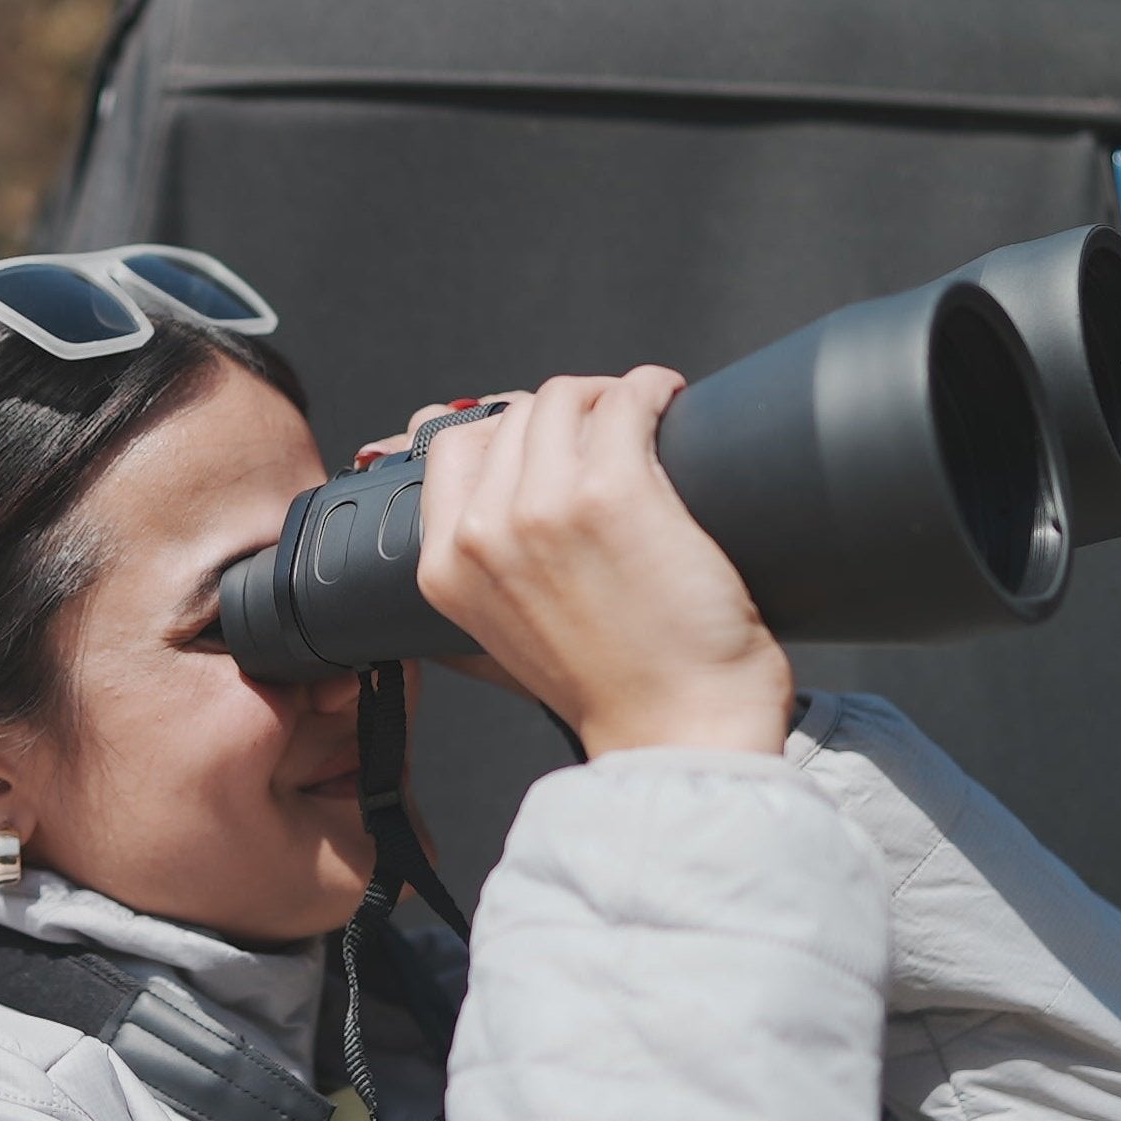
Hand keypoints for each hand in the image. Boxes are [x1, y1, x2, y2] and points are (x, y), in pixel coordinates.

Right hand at [410, 373, 792, 757]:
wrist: (675, 730)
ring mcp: (543, 507)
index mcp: (445, 567)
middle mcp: (482, 532)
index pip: (452, 447)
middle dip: (568, 416)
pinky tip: (670, 405)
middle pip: (514, 416)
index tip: (555, 441)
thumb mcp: (500, 642)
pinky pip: (626, 398)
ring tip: (646, 420)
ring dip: (610, 398)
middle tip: (614, 438)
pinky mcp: (613, 491)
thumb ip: (475, 582)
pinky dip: (653, 389)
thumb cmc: (610, 690)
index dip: (508, 431)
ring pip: (564, 397)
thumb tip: (459, 521)